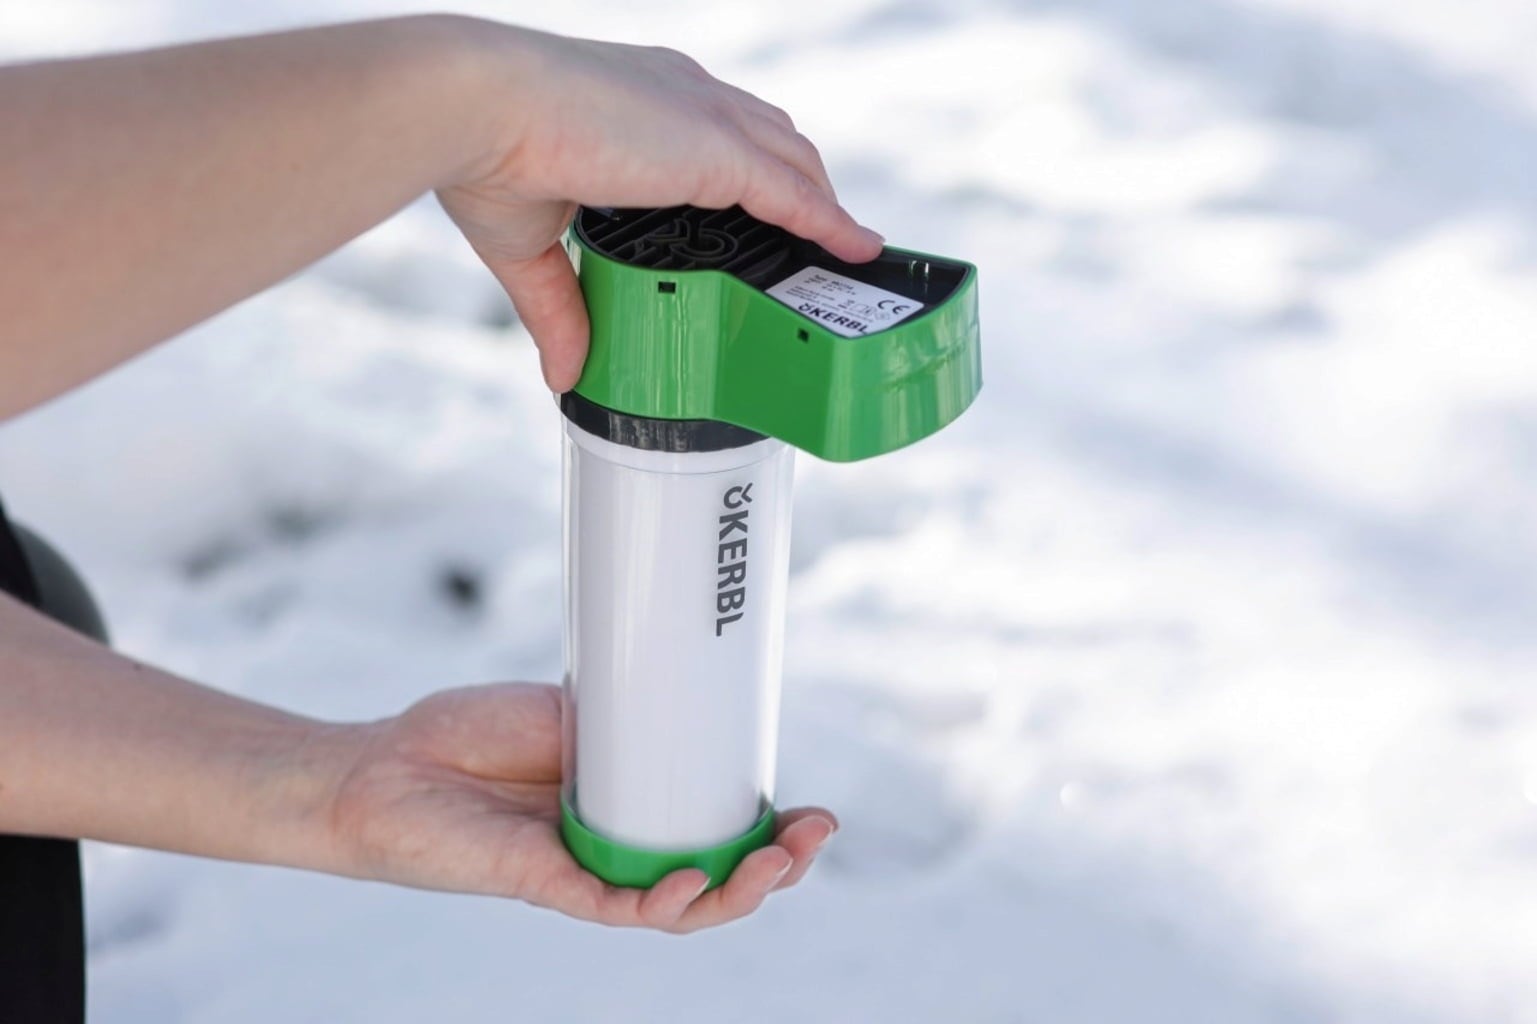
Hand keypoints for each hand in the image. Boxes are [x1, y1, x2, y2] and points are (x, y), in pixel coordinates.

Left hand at [322, 683, 838, 932]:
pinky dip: (661, 901)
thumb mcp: (570, 709)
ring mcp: (586, 872)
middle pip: (716, 877)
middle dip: (777, 867)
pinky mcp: (546, 884)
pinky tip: (691, 881)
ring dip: (737, 892)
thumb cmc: (468, 736)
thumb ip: (623, 716)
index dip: (772, 831)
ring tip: (777, 865)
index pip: (717, 832)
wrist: (386, 765)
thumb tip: (686, 694)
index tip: (816, 813)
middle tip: (814, 836)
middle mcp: (618, 850)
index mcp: (631, 809)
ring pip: (681, 906)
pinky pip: (616, 907)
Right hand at [436, 22, 883, 390]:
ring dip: (824, 205)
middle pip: (774, 139)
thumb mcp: (533, 244)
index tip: (770, 211)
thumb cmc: (484, 154)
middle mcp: (685, 96)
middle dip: (803, 186)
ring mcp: (706, 118)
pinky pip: (794, 193)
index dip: (756, 168)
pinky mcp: (716, 149)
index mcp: (645, 101)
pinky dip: (828, 222)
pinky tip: (856, 248)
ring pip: (795, 161)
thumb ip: (561, 309)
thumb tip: (564, 374)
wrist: (475, 108)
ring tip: (846, 250)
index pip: (723, 131)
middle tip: (820, 239)